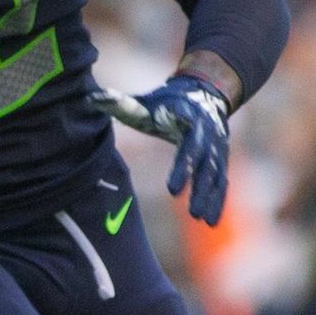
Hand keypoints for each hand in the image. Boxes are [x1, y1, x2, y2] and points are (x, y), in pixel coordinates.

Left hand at [94, 76, 230, 225]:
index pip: (189, 146)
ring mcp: (217, 148)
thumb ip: (122, 104)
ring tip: (204, 222)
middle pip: (206, 166)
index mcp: (190, 121)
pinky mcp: (220, 159)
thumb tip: (94, 99)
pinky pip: (221, 182)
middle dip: (200, 190)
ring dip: (211, 199)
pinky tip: (211, 221)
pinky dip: (218, 201)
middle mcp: (209, 136)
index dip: (183, 167)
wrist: (203, 93)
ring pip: (216, 176)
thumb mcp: (146, 102)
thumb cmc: (166, 101)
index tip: (172, 190)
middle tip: (192, 214)